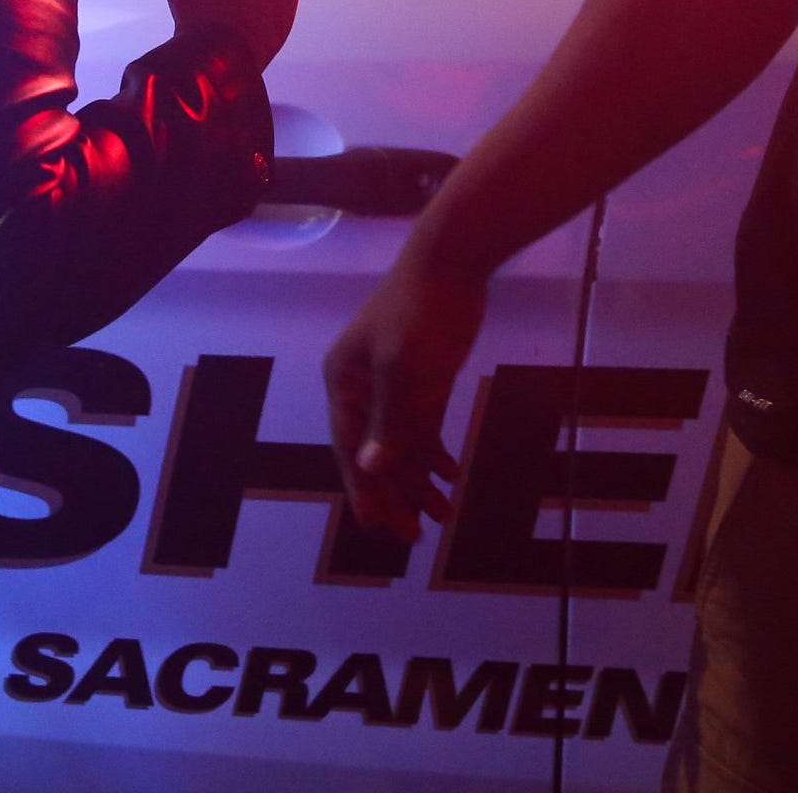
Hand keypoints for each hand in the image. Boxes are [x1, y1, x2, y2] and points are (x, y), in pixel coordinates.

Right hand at [323, 253, 483, 543]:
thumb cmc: (422, 313)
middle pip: (375, 452)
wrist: (453, 260)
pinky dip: (432, 451)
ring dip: (420, 478)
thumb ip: (390, 422)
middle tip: (416, 536)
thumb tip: (371, 468)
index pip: (351, 450)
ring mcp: (390, 381)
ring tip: (444, 514)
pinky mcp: (419, 375)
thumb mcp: (404, 370)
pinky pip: (420, 424)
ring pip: (401, 442)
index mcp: (344, 383)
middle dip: (396, 494)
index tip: (380, 530)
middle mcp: (360, 386)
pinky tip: (449, 474)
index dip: (365, 491)